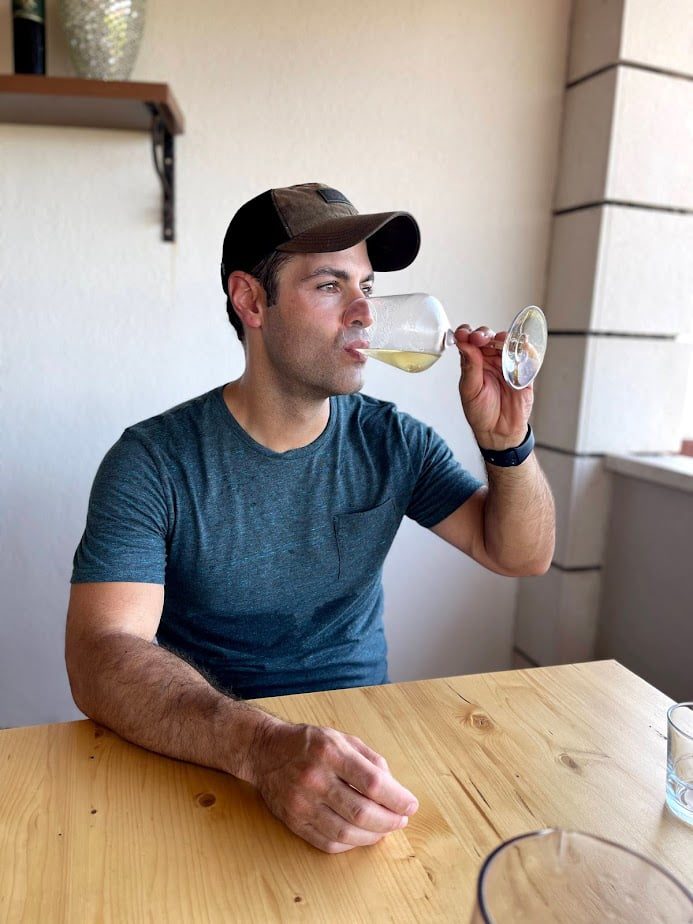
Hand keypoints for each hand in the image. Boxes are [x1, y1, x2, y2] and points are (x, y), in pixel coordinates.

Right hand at [248, 720, 417, 852]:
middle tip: (401, 820)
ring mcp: (302, 803)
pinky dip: (351, 843)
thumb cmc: (309, 743)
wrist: (265, 752)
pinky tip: (361, 835)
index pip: (372, 782)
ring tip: (385, 829)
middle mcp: (315, 778)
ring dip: (373, 836)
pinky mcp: (293, 821)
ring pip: (346, 832)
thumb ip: (371, 760)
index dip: (396, 798)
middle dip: (389, 821)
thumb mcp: (343, 738)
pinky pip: (328, 842)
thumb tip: (394, 789)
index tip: (410, 805)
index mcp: (330, 752)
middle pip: (361, 811)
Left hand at [454, 325, 533, 450]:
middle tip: (480, 338)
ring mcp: (508, 364)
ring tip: (500, 341)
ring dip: (504, 338)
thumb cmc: (481, 413)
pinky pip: (527, 356)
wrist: (500, 432)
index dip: (467, 334)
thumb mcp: (470, 390)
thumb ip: (469, 366)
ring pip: (508, 343)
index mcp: (474, 363)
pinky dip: (525, 348)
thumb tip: (463, 343)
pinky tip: (521, 346)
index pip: (469, 341)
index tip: (464, 334)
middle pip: (488, 338)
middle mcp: (490, 360)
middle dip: (484, 334)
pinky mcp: (524, 372)